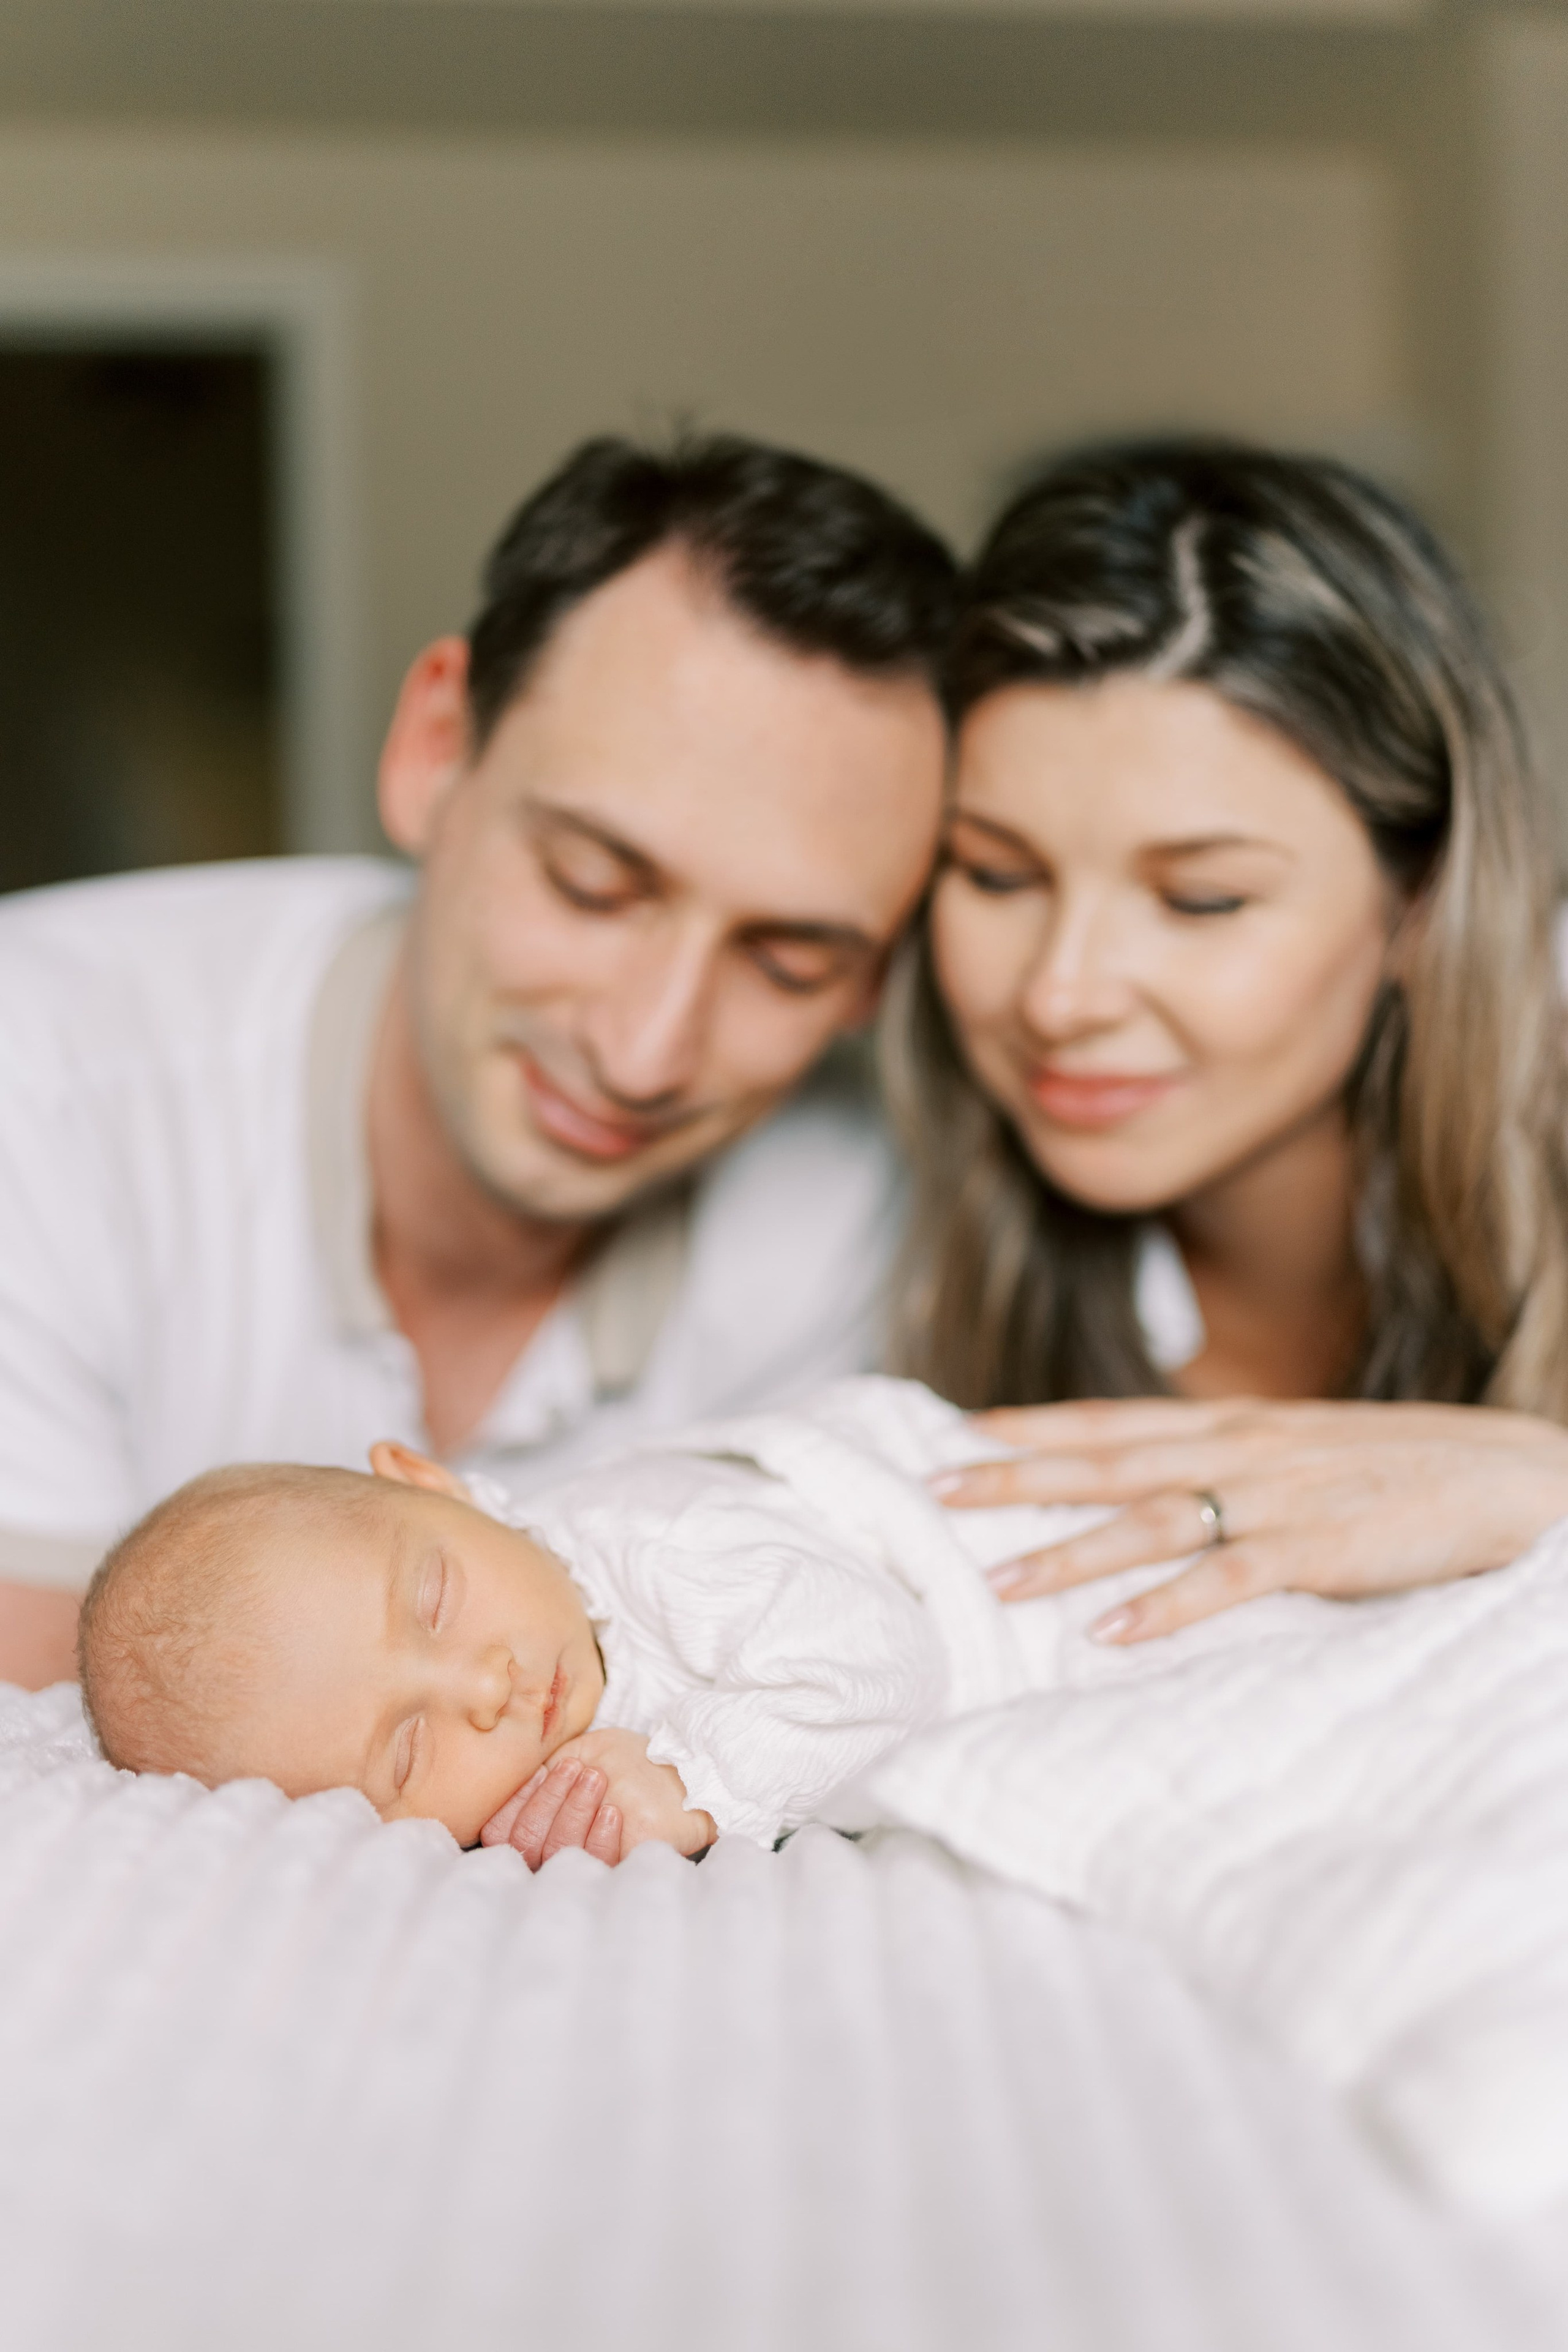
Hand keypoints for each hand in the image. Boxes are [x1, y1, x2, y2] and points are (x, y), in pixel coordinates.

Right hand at [479, 1729, 715, 1868]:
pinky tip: (613, 1812)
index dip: (512, 1804)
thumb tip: (515, 1779)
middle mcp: (555, 1852)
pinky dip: (600, 1837)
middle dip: (547, 1801)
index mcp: (539, 1823)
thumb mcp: (578, 1753)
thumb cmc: (626, 1759)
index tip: (540, 1771)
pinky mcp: (619, 1874)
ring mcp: (585, 1866)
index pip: (500, 1832)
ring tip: (596, 1779)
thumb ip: (543, 1769)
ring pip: (557, 1852)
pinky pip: (597, 1866)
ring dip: (573, 1810)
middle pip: (526, 1843)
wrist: (679, 1768)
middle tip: (575, 1769)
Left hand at [932, 1396, 1567, 1643]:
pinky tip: (1114, 1632)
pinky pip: (1231, 1579)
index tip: (964, 1434)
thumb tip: (1167, 1490)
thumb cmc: (1411, 1472)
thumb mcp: (1309, 1455)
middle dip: (1019, 1477)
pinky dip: (1169, 1605)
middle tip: (936, 1490)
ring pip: (1152, 1519)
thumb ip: (1239, 1467)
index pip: (1118, 1418)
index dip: (1038, 1426)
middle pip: (1111, 1461)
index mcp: (1242, 1424)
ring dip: (1071, 1549)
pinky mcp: (1323, 1549)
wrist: (1521, 1477)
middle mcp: (1246, 1450)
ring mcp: (1281, 1497)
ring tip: (999, 1578)